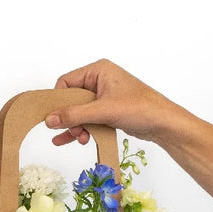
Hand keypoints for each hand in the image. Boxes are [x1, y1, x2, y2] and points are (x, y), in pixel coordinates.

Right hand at [45, 59, 187, 145]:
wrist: (163, 124)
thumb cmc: (139, 109)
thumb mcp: (102, 111)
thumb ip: (74, 115)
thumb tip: (49, 120)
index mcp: (98, 71)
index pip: (66, 82)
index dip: (59, 100)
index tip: (54, 118)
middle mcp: (99, 80)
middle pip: (71, 99)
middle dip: (69, 117)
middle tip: (73, 131)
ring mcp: (103, 96)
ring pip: (78, 111)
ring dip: (76, 126)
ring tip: (79, 138)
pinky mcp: (107, 110)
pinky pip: (87, 118)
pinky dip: (81, 128)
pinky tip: (72, 140)